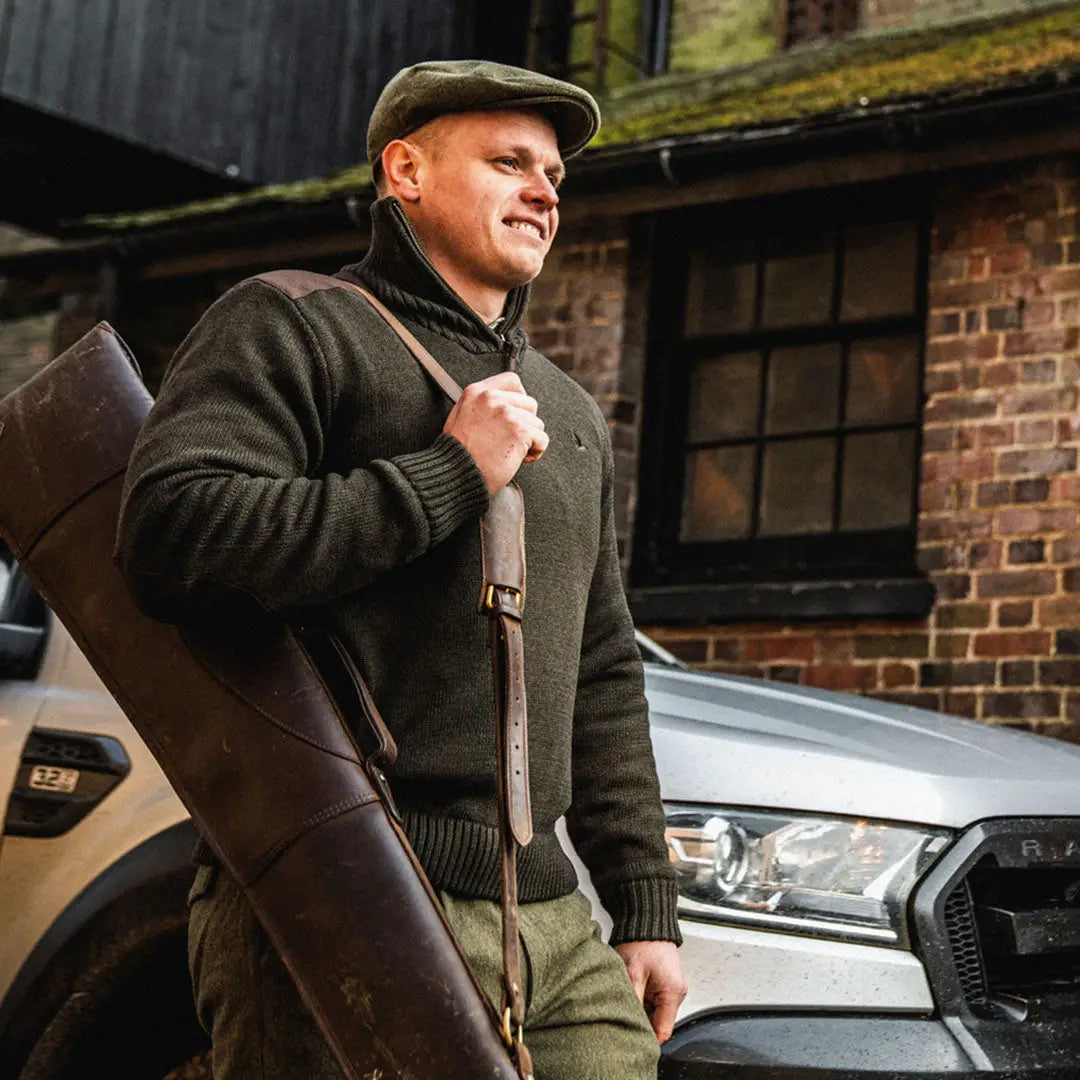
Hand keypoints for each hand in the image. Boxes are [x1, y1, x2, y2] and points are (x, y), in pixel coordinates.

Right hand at [442, 372, 547, 495]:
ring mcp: (507, 414)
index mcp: (477, 392)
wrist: (456, 473)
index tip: (519, 411)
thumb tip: (502, 405)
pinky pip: (542, 439)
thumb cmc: (457, 453)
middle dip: (526, 423)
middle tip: (513, 439)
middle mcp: (492, 398)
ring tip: (513, 451)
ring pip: (537, 423)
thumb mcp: (459, 417)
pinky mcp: (520, 431)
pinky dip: (536, 451)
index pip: (512, 380)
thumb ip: (481, 405)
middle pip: (529, 403)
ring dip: (530, 440)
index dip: (520, 397)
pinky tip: (521, 458)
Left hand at [615, 940, 686, 1043]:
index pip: (663, 1031)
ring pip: (655, 1014)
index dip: (645, 1038)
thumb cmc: (641, 943)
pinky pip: (653, 1002)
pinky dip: (642, 1001)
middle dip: (641, 1023)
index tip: (629, 1039)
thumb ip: (633, 1002)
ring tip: (625, 1001)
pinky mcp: (665, 984)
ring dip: (640, 1011)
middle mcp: (676, 993)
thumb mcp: (632, 974)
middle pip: (659, 1024)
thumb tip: (628, 1024)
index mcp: (673, 993)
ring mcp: (671, 989)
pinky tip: (631, 993)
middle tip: (622, 1019)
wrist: (646, 921)